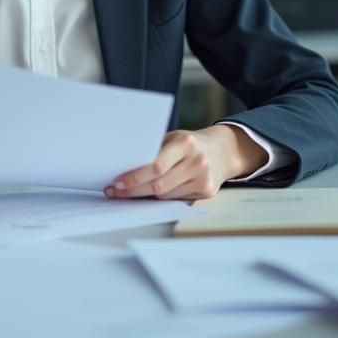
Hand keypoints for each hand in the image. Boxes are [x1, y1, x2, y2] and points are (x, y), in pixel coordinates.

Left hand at [105, 125, 267, 200]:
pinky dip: (160, 197)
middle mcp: (197, 161)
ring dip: (143, 195)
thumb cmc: (190, 144)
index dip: (135, 176)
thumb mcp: (174, 138)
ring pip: (165, 194)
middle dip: (133, 190)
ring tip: (125, 193)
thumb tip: (125, 166)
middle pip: (158, 184)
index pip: (156, 165)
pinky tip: (147, 194)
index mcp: (186, 143)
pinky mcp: (207, 192)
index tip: (117, 181)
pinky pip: (175, 199)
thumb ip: (155, 150)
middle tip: (115, 191)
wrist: (222, 150)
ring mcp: (203, 178)